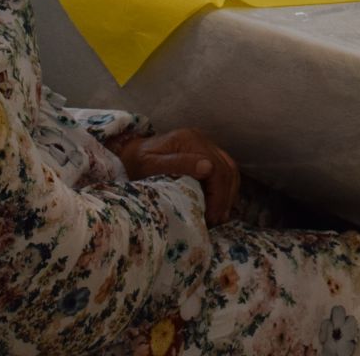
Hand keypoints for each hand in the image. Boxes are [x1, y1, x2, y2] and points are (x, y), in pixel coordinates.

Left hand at [112, 128, 239, 225]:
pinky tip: (219, 205)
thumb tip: (208, 167)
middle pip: (226, 168)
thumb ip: (177, 164)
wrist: (128, 154)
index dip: (217, 194)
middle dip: (224, 196)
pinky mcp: (205, 153)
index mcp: (189, 140)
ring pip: (230, 168)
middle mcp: (201, 138)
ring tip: (219, 216)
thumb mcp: (150, 165)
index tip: (211, 216)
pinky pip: (225, 169)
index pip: (216, 167)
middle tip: (216, 220)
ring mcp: (205, 144)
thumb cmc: (136, 163)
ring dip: (228, 193)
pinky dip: (226, 188)